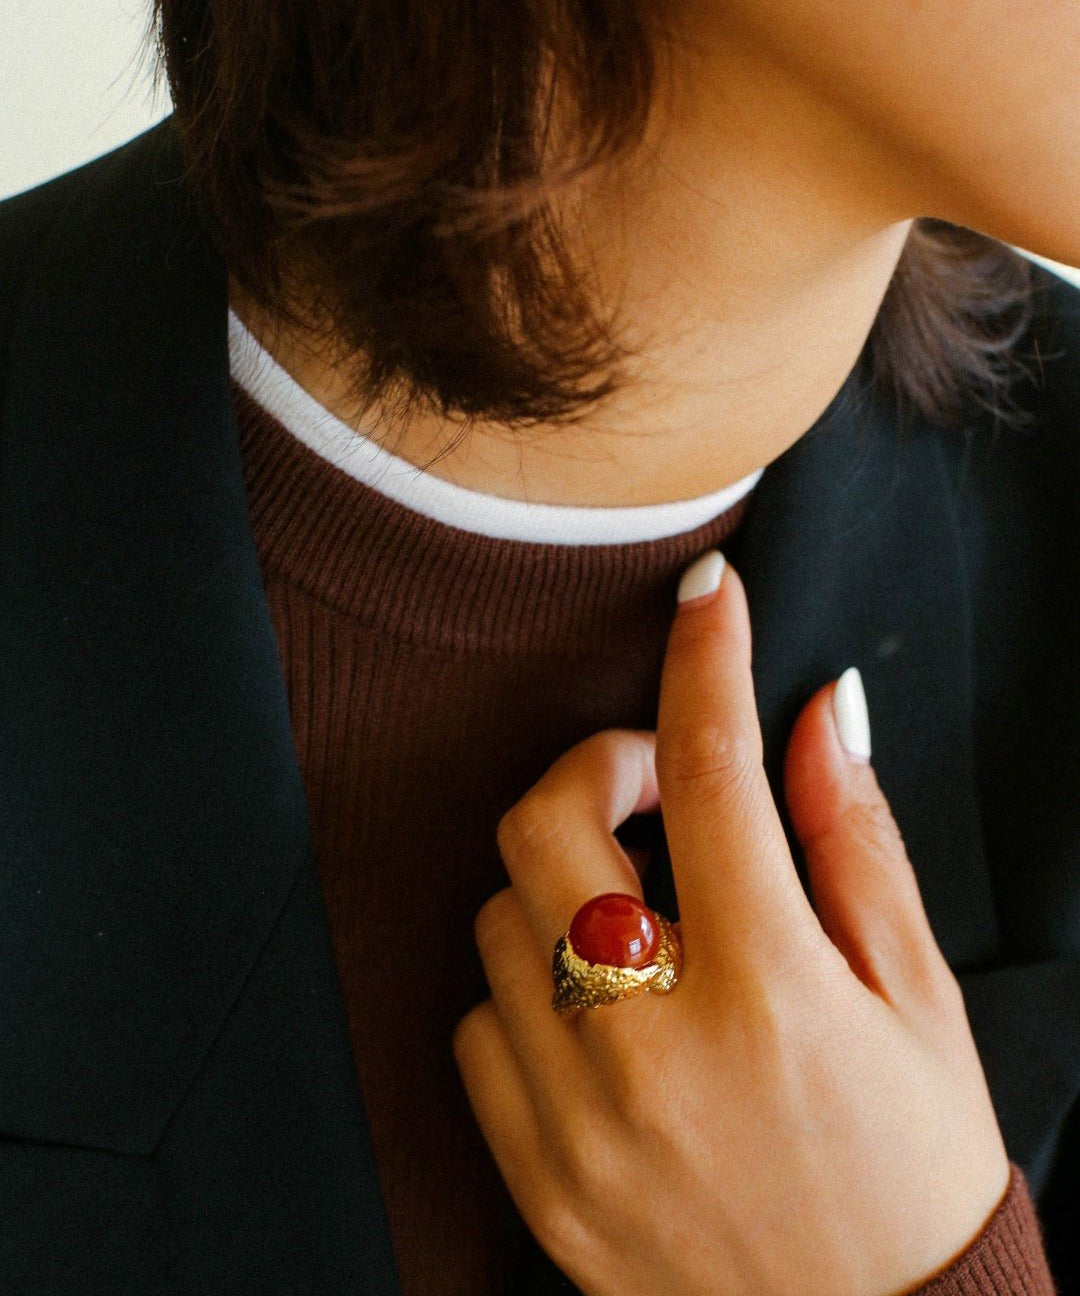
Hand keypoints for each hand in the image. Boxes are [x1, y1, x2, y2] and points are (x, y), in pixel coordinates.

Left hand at [452, 552, 1009, 1295]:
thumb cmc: (913, 1167)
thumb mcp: (918, 998)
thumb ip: (853, 841)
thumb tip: (818, 711)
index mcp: (771, 992)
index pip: (715, 773)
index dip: (705, 660)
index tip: (704, 597)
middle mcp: (655, 1050)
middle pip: (546, 823)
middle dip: (595, 764)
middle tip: (657, 781)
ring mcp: (578, 1121)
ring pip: (498, 915)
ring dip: (562, 879)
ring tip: (638, 907)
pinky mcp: (535, 1177)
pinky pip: (474, 1024)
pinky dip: (525, 985)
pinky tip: (596, 1005)